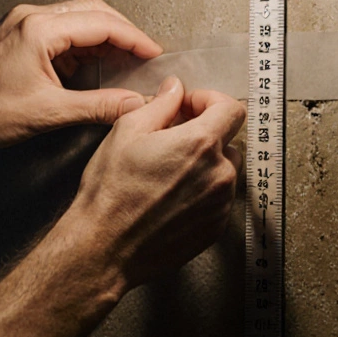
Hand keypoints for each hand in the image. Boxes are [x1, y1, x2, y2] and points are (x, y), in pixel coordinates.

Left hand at [0, 0, 162, 147]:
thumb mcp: (47, 113)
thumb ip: (97, 106)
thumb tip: (134, 105)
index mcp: (39, 29)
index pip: (102, 23)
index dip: (135, 38)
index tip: (155, 53)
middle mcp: (32, 17)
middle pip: (93, 11)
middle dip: (124, 32)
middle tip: (146, 55)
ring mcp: (24, 23)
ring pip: (79, 18)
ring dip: (105, 37)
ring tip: (127, 61)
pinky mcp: (20, 35)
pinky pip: (63, 30)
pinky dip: (85, 44)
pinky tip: (96, 65)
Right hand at [65, 76, 245, 288]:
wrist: (106, 248)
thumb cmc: (111, 193)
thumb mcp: (126, 132)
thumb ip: (160, 104)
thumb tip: (175, 88)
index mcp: (200, 144)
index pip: (231, 109)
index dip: (209, 101)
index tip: (190, 107)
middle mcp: (218, 175)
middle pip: (228, 140)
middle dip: (204, 133)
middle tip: (172, 139)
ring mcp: (220, 204)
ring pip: (224, 171)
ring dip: (204, 164)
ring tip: (169, 171)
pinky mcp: (215, 228)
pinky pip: (218, 199)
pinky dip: (202, 191)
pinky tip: (171, 195)